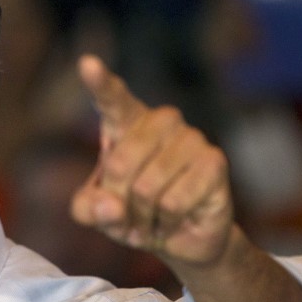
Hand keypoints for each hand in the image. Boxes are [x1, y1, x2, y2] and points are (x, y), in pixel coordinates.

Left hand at [70, 54, 233, 267]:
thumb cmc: (131, 213)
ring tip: (148, 221)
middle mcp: (161, 121)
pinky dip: (164, 223)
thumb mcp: (96, 213)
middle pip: (120, 164)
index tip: (87, 63)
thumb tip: (111, 205)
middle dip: (117, 201)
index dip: (99, 82)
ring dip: (141, 217)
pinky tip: (171, 221)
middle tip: (126, 216)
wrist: (180, 238)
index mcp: (127, 121)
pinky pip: (173, 202)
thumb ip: (88, 208)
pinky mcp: (214, 162)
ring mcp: (192, 138)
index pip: (113, 98)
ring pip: (146, 188)